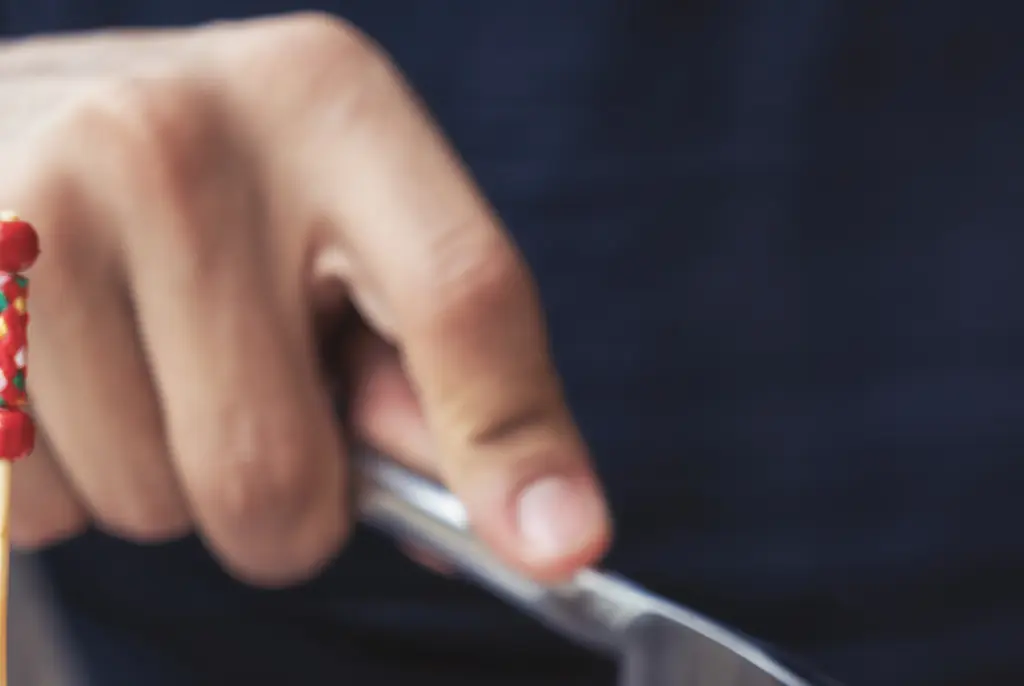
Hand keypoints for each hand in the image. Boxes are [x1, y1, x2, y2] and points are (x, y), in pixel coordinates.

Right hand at [2, 13, 610, 585]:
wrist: (7, 120)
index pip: (457, 295)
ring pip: (154, 504)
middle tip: (248, 420)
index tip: (560, 549)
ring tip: (136, 364)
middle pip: (280, 468)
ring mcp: (42, 202)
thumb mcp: (335, 228)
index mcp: (328, 102)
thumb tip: (526, 519)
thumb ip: (426, 366)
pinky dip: (66, 479)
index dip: (515, 443)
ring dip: (164, 481)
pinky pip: (37, 503)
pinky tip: (59, 372)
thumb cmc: (202, 193)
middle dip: (282, 505)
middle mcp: (183, 134)